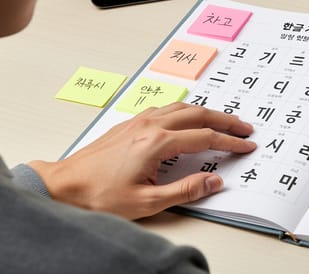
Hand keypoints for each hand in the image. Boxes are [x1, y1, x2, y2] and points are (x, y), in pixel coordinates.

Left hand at [29, 102, 256, 219]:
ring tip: (222, 120)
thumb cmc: (98, 195)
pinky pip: (165, 109)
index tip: (246, 145)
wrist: (62, 186)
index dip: (230, 142)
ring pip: (181, 106)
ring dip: (206, 112)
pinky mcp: (129, 125)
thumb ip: (186, 190)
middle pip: (198, 114)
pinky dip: (185, 110)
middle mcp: (150, 126)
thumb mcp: (147, 201)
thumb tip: (214, 181)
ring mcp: (138, 122)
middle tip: (244, 127)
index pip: (205, 138)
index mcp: (157, 143)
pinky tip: (186, 117)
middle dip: (225, 120)